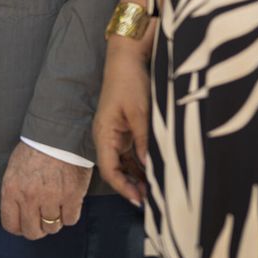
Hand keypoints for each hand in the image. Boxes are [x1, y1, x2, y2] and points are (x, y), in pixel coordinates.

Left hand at [0, 143, 92, 240]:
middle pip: (32, 232)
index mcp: (11, 190)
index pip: (11, 225)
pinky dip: (70, 214)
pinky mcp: (72, 195)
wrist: (59, 131)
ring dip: (55, 220)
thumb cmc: (36, 148)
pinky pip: (71, 219)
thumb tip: (20, 214)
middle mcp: (29, 197)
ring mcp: (52, 197)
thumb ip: (14, 193)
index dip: (19, 227)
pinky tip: (69, 203)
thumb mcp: (14, 168)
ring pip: (52, 227)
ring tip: (57, 207)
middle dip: (38, 229)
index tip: (26, 223)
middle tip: (43, 219)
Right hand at [92, 41, 149, 206]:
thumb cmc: (130, 82)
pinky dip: (139, 162)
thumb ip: (144, 140)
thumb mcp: (140, 112)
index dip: (122, 187)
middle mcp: (107, 137)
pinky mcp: (124, 127)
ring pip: (123, 162)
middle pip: (115, 169)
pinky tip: (152, 170)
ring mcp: (115, 132)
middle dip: (130, 185)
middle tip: (149, 199)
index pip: (109, 170)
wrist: (127, 57)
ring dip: (136, 175)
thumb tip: (149, 166)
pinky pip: (130, 151)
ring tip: (153, 189)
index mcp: (104, 134)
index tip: (138, 199)